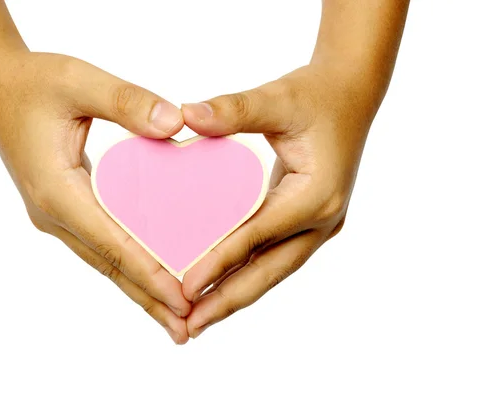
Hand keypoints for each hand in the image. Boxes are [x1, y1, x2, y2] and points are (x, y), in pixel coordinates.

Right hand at [0, 51, 190, 343]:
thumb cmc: (36, 83)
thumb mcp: (80, 81)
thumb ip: (126, 101)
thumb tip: (174, 124)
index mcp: (57, 189)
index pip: (110, 241)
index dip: (147, 272)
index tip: (181, 298)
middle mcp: (54, 213)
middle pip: (108, 265)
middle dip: (148, 298)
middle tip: (186, 329)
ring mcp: (56, 216)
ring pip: (104, 262)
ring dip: (139, 289)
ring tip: (174, 318)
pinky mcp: (64, 210)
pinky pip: (101, 245)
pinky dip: (128, 265)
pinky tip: (151, 275)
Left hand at [181, 65, 380, 337]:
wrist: (350, 94)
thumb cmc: (314, 95)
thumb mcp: (276, 98)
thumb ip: (233, 110)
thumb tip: (186, 114)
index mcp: (316, 195)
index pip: (258, 237)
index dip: (220, 262)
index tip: (186, 286)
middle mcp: (322, 220)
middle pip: (268, 272)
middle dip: (226, 301)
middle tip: (188, 328)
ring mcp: (318, 225)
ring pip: (271, 272)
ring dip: (235, 296)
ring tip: (198, 320)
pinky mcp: (307, 222)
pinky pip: (273, 257)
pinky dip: (245, 275)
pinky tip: (219, 286)